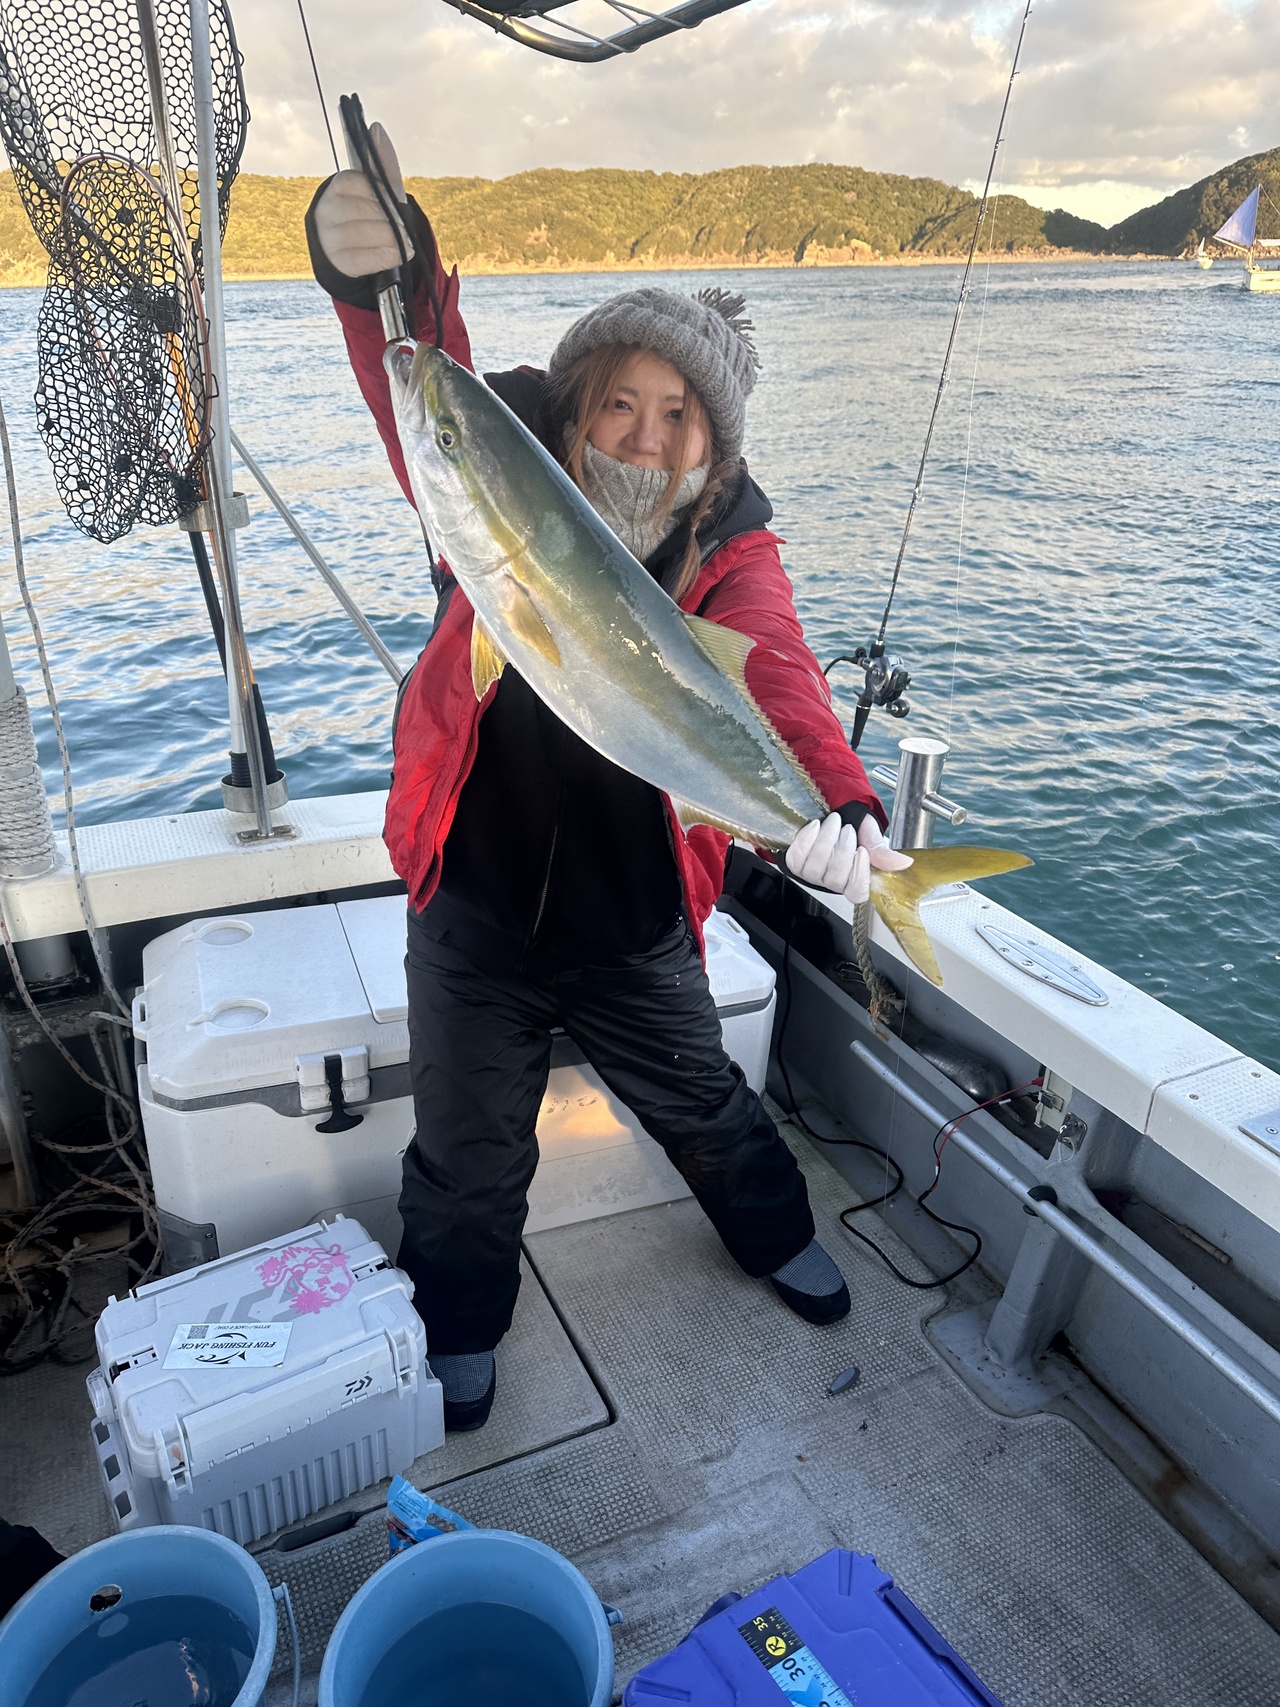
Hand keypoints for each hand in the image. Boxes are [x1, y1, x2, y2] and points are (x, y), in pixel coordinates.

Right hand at [312, 122, 409, 279]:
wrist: (359, 252)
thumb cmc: (371, 215)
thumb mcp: (380, 189)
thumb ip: (382, 163)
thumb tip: (376, 129)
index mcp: (336, 187)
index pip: (355, 182)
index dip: (378, 193)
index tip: (390, 201)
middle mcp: (326, 211)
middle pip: (357, 209)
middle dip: (386, 219)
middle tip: (402, 226)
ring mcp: (328, 238)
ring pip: (357, 234)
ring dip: (388, 238)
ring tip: (403, 242)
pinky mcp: (337, 263)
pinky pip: (360, 260)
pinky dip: (383, 256)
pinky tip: (397, 254)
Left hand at [786, 812, 912, 905]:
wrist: (835, 808)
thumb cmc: (854, 825)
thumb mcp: (871, 836)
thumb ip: (882, 852)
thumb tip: (904, 863)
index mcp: (855, 880)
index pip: (857, 893)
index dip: (858, 875)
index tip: (862, 850)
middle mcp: (832, 882)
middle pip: (835, 880)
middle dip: (841, 851)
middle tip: (848, 829)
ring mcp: (812, 875)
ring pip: (815, 869)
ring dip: (825, 841)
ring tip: (834, 822)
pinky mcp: (796, 864)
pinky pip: (797, 858)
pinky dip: (806, 839)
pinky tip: (816, 826)